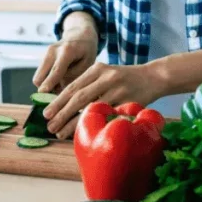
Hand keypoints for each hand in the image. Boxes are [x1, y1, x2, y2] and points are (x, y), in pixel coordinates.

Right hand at [32, 26, 99, 94]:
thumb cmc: (86, 51)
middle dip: (46, 89)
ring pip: (38, 77)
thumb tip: (60, 92)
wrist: (79, 35)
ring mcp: (46, 53)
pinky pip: (41, 74)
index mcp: (67, 51)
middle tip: (59, 95)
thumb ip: (75, 77)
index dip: (49, 83)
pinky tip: (59, 80)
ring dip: (47, 85)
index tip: (43, 93)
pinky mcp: (43, 57)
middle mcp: (53, 51)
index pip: (56, 70)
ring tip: (61, 86)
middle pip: (40, 76)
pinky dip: (48, 80)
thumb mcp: (88, 64)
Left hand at [43, 62, 162, 139]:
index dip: (58, 101)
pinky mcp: (128, 101)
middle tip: (49, 125)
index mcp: (97, 69)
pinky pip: (107, 115)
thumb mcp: (106, 74)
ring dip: (73, 122)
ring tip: (60, 133)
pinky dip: (95, 124)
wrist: (154, 77)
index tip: (46, 113)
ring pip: (91, 108)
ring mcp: (118, 89)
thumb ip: (89, 85)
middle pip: (78, 97)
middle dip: (61, 113)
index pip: (73, 86)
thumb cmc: (126, 79)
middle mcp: (106, 77)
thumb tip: (64, 105)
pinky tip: (86, 132)